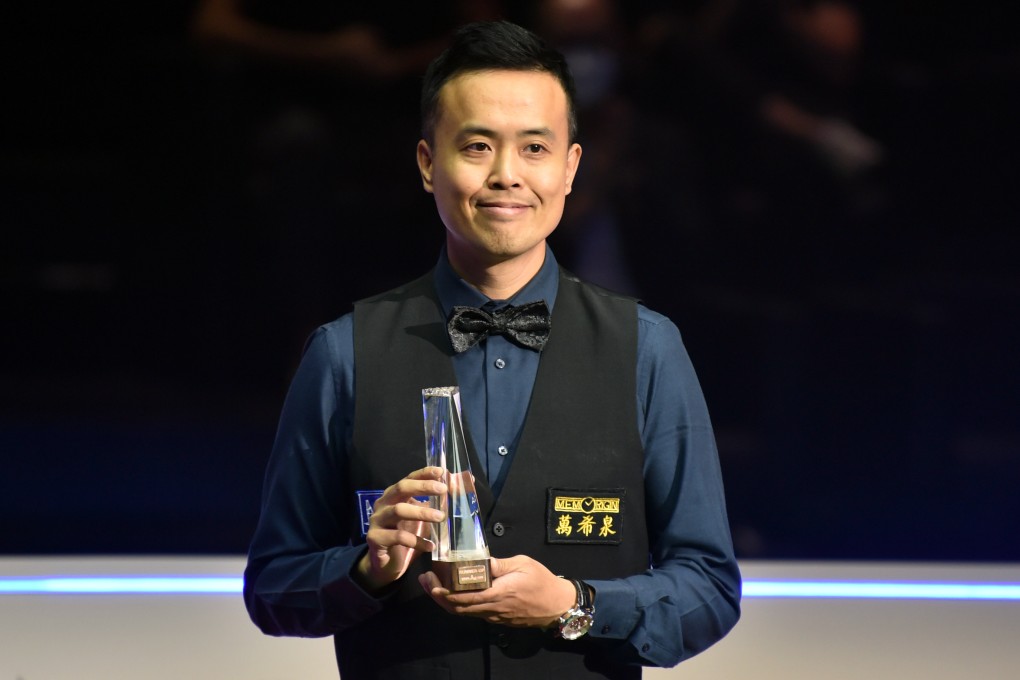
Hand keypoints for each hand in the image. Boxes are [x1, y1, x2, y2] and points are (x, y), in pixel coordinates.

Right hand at [356, 466, 445, 591]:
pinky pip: (398, 537)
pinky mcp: (375, 538)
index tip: (441, 472)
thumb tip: (466, 482)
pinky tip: (430, 545)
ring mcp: (377, 520)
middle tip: (443, 490)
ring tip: (441, 517)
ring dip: (422, 512)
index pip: (409, 478)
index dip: (424, 473)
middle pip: (401, 488)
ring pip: (398, 510)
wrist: (386, 564)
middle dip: (423, 487)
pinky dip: (416, 540)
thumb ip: (439, 502)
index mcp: (395, 495)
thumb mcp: (424, 518)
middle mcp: (383, 503)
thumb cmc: (407, 536)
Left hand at [418, 555, 576, 627]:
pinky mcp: (498, 619)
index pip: (466, 597)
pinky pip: (474, 614)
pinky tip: (454, 593)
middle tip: (425, 582)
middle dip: (439, 597)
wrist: (557, 605)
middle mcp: (494, 608)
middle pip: (459, 608)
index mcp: (499, 593)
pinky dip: (460, 605)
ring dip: (447, 602)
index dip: (445, 593)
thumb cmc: (542, 581)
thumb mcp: (523, 564)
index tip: (432, 582)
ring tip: (433, 587)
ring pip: (465, 613)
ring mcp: (495, 616)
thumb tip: (480, 561)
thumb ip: (500, 564)